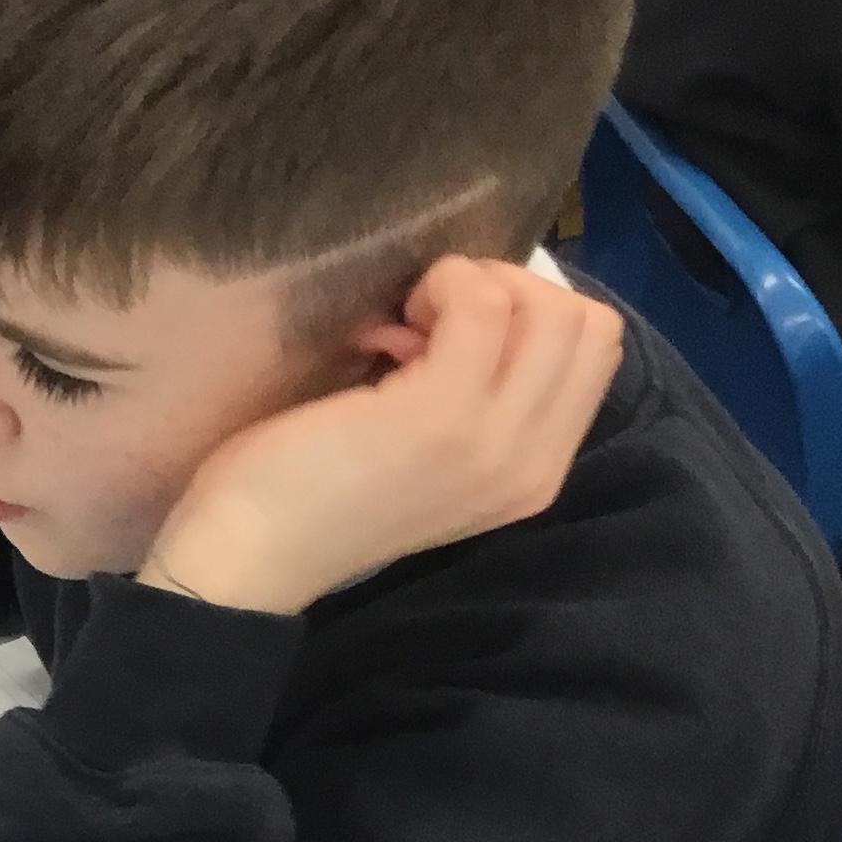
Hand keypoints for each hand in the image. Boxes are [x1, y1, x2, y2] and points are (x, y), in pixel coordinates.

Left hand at [144, 257, 625, 617]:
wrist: (248, 556)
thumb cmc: (315, 492)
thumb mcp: (429, 449)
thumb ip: (481, 395)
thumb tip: (486, 304)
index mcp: (536, 475)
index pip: (594, 350)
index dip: (528, 314)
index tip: (447, 335)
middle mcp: (534, 466)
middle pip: (588, 322)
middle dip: (511, 292)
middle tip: (427, 325)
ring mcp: (496, 443)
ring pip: (551, 307)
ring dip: (474, 287)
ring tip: (404, 330)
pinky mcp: (445, 416)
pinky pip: (483, 302)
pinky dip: (440, 285)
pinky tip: (384, 328)